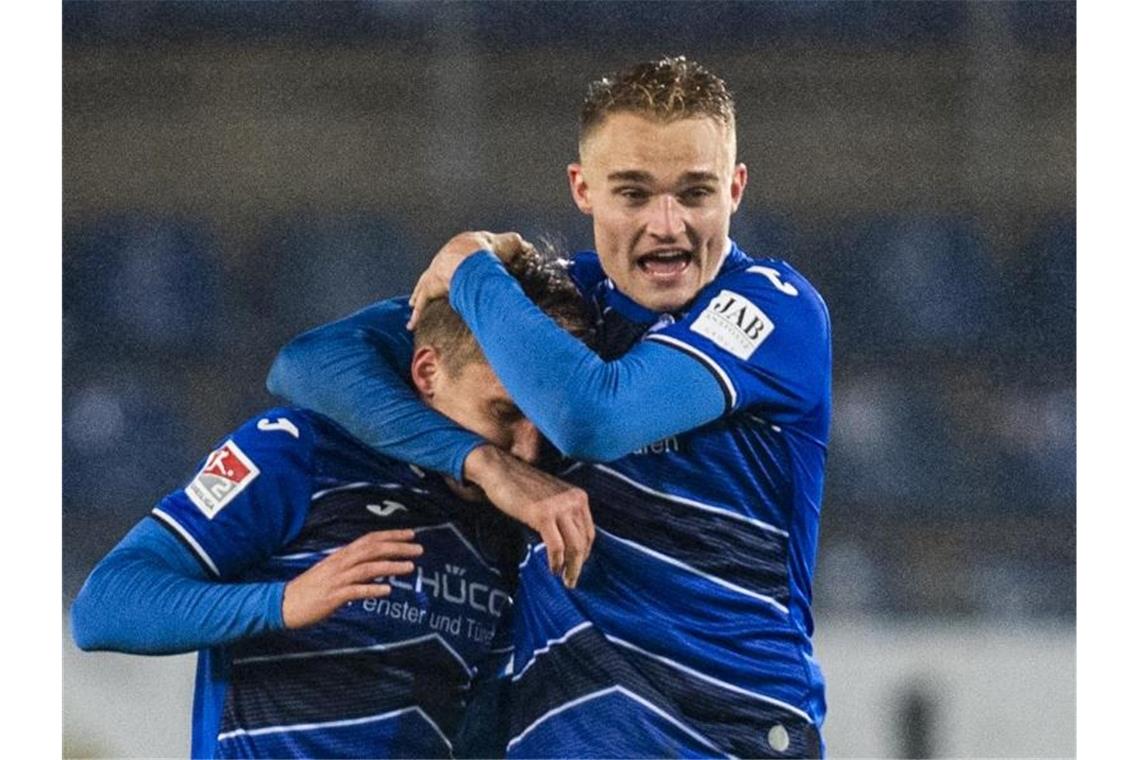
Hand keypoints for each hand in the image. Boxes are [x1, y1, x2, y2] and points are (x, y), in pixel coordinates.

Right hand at [282, 529, 422, 628]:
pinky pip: (355, 591)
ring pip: (367, 568)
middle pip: (372, 549)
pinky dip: (372, 589)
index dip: (391, 535)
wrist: (283, 604)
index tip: (412, 533)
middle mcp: (340, 563)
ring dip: (391, 566)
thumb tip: (378, 567)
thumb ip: (354, 568)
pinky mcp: (332, 596)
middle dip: (397, 547)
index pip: (370, 539)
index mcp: (341, 556)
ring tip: (410, 566)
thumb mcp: (333, 572)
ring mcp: (336, 579)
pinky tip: (387, 590)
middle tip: (419, 548)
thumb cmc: (311, 589)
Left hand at [406, 231, 533, 329]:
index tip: (459, 275)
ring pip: (424, 287)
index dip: (459, 267)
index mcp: (462, 247)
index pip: (458, 258)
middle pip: (437, 272)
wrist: (474, 256)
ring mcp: (435, 272)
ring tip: (413, 305)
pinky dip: (417, 314)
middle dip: (434, 281)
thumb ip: (519, 247)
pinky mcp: (430, 285)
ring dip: (419, 296)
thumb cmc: (492, 251)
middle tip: (434, 288)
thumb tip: (530, 250)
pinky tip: (411, 324)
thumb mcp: (510, 245)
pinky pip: (422, 302)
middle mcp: (445, 257)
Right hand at [464, 445, 593, 587]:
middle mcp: (573, 500)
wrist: (500, 470)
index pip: (589, 531)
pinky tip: (552, 569)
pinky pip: (556, 546)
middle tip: (571, 581)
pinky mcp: (543, 514)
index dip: (585, 553)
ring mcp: (559, 507)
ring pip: (574, 546)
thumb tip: (569, 544)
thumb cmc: (521, 487)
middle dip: (579, 565)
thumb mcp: (551, 498)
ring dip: (570, 568)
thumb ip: (563, 515)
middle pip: (583, 541)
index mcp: (578, 496)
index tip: (577, 566)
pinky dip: (556, 562)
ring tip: (563, 579)